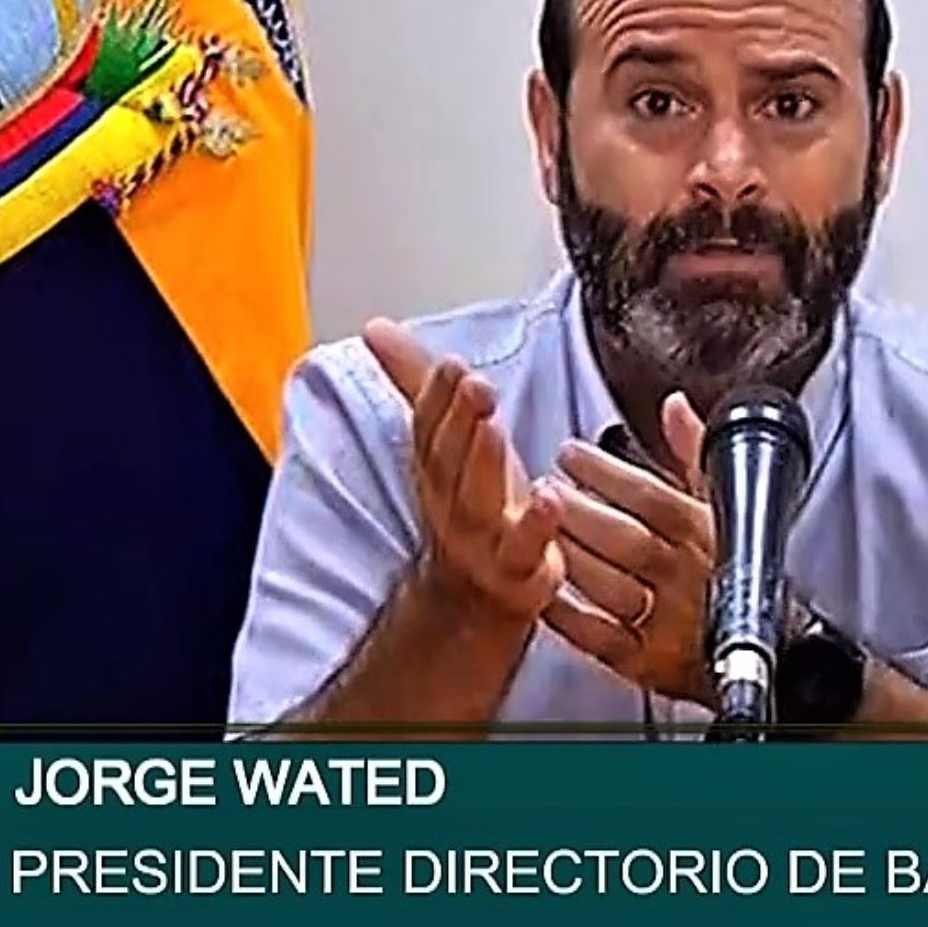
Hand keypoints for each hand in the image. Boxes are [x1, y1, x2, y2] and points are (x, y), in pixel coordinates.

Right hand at [362, 318, 563, 622]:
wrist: (472, 599)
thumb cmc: (469, 505)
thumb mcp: (441, 440)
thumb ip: (415, 381)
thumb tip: (375, 326)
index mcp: (435, 467)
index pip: (429, 426)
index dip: (437, 397)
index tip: (451, 364)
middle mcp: (451, 501)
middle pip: (449, 458)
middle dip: (460, 419)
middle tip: (474, 383)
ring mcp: (482, 539)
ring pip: (478, 499)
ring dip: (484, 463)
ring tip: (494, 428)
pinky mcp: (520, 571)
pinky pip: (526, 548)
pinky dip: (537, 525)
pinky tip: (552, 497)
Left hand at [544, 392, 715, 705]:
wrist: (773, 651)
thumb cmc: (736, 573)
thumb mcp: (724, 506)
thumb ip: (694, 455)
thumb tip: (674, 406)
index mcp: (708, 534)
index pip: (654, 497)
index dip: (608, 473)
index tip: (571, 454)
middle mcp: (689, 578)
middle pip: (629, 540)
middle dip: (580, 512)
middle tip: (544, 488)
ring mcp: (669, 623)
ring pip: (612, 586)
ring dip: (570, 556)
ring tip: (537, 530)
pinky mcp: (649, 663)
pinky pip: (601, 639)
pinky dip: (568, 616)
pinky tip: (543, 591)